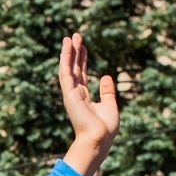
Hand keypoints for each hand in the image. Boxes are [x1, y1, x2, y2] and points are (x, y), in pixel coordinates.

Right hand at [58, 33, 118, 175]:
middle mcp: (75, 94)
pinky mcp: (69, 93)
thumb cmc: (105, 128)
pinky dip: (65, 59)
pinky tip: (67, 47)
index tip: (83, 47)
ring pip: (68, 68)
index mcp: (84, 97)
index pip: (81, 74)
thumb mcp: (110, 105)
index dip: (82, 60)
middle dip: (74, 52)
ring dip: (68, 52)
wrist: (99, 139)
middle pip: (73, 68)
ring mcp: (71, 93)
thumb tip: (105, 76)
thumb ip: (107, 91)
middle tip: (75, 36)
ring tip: (70, 37)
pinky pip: (66, 72)